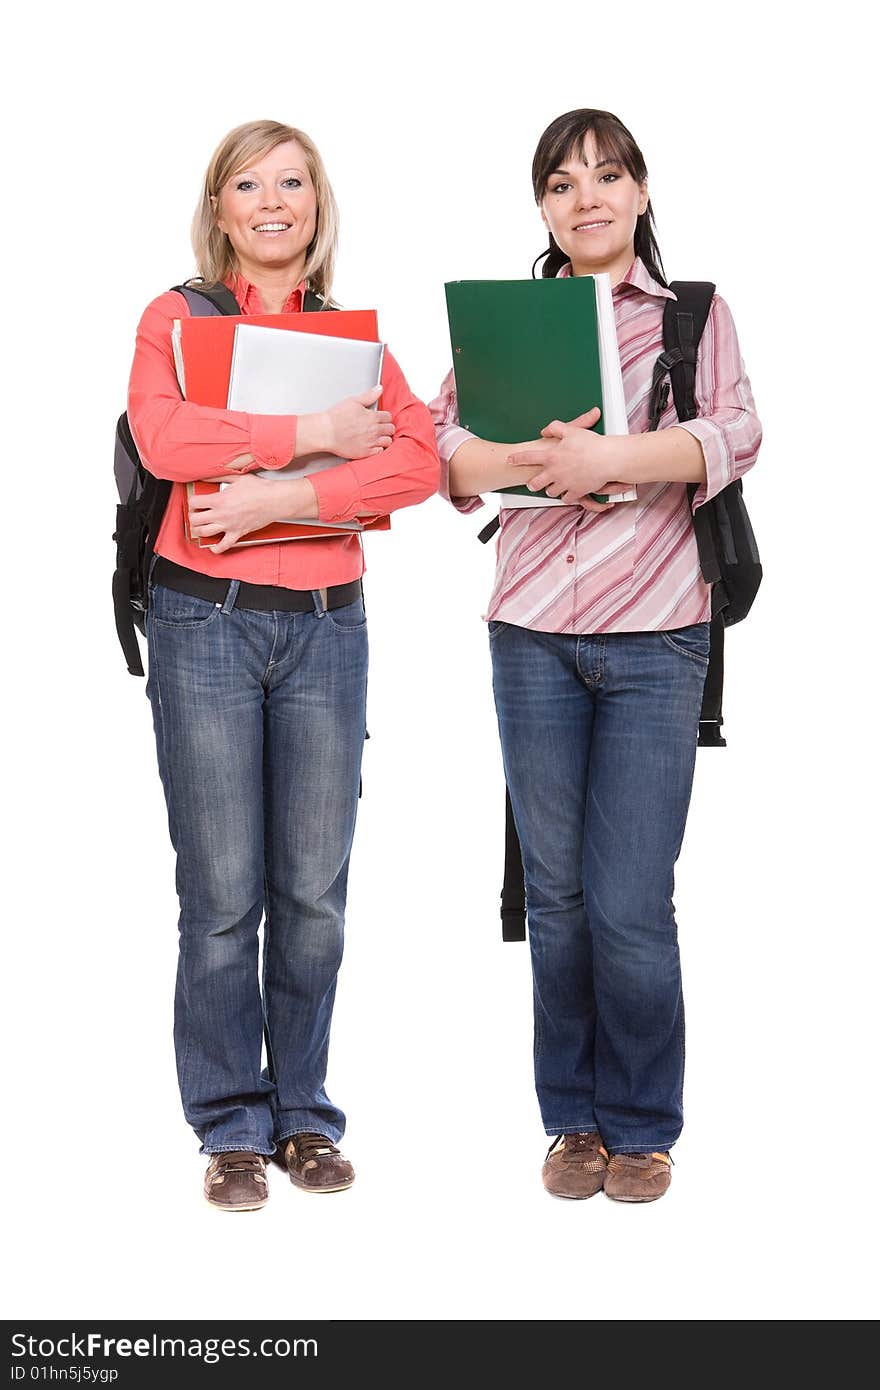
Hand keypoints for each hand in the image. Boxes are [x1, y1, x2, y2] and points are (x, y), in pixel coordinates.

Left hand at [188, 475, 315, 552]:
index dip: (192, 501)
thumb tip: (206, 476)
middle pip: (195, 520)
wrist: (274, 501)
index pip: (194, 502)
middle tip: (196, 513)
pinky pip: (223, 546)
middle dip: (192, 516)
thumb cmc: (259, 489)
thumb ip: (218, 477)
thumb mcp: (237, 478)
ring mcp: (229, 526)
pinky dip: (216, 548)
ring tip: (200, 526)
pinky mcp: (237, 533)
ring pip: (204, 533)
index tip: (195, 500)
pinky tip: (213, 546)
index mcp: (219, 499)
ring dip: (199, 530)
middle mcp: (221, 514)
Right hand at [320, 386, 394, 458]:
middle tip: (380, 427)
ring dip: (385, 438)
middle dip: (387, 427)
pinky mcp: (365, 452)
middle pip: (390, 429)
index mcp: (372, 417)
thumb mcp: (353, 401)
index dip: (385, 417)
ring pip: (388, 441)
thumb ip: (369, 396)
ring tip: (378, 436)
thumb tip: (380, 389)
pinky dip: (379, 448)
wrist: (326, 432)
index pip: (388, 417)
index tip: (380, 418)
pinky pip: (380, 451)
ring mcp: (370, 442)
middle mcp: (374, 430)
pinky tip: (373, 445)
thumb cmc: (336, 417)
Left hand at [507, 407, 630, 504]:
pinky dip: (566, 496)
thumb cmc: (591, 444)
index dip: (517, 459)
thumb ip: (555, 428)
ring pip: (550, 492)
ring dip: (551, 489)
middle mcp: (554, 472)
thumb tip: (545, 430)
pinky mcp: (575, 492)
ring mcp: (564, 484)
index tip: (510, 461)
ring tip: (554, 485)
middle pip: (535, 483)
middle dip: (532, 484)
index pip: (527, 458)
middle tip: (532, 483)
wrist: (607, 459)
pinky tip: (568, 492)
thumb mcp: (571, 430)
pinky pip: (566, 498)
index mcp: (551, 456)